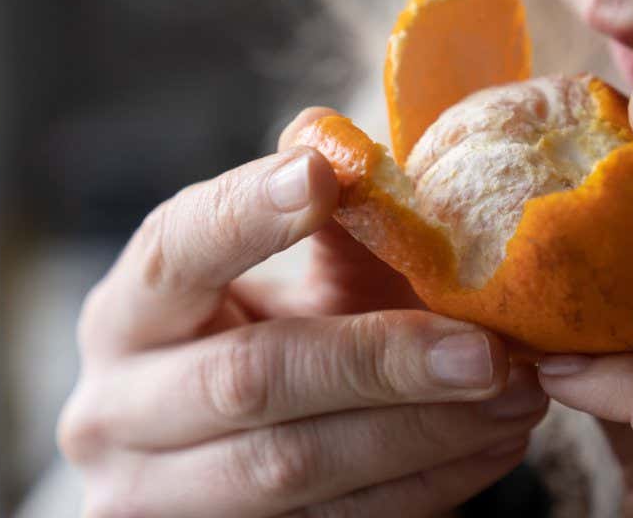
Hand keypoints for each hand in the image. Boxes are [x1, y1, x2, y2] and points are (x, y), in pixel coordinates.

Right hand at [58, 107, 547, 517]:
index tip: (327, 174)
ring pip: (295, 470)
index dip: (247, 214)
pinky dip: (429, 484)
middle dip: (381, 361)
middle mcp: (117, 409)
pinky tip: (495, 443)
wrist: (222, 440)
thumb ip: (329, 218)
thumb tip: (367, 150)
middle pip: (250, 382)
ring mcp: (159, 497)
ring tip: (515, 392)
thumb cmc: (270, 328)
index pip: (175, 252)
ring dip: (424, 433)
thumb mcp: (289, 269)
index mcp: (129, 310)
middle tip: (485, 348)